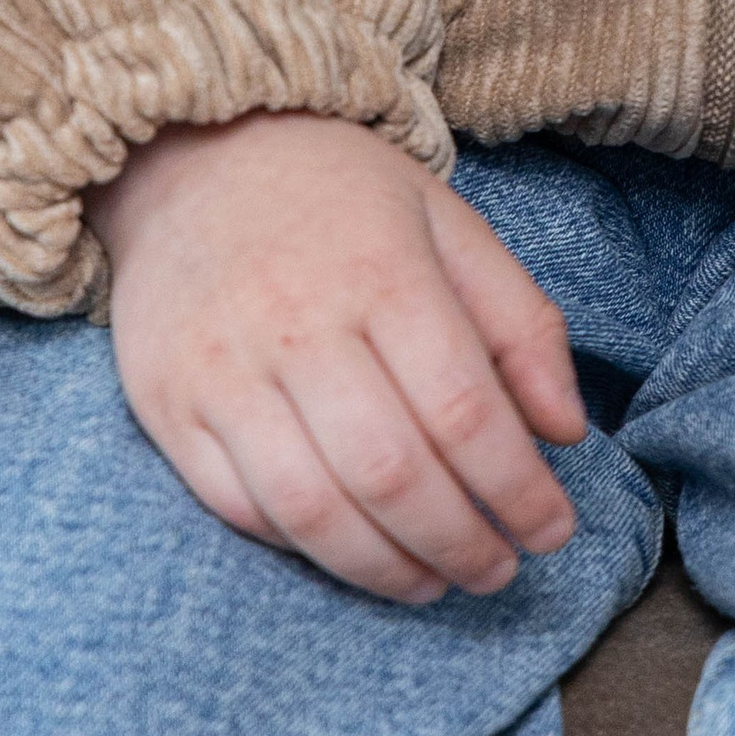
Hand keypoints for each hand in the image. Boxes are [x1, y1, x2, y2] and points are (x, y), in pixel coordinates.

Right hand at [86, 112, 586, 602]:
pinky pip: (240, 508)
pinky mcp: (169, 406)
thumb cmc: (340, 195)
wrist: (195, 154)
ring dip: (387, 568)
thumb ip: (519, 322)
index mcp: (383, 271)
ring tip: (437, 581)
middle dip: (461, 542)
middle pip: (393, 474)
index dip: (517, 488)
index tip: (552, 529)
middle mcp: (299, 326)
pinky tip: (353, 550)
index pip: (464, 411)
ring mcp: (224, 371)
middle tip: (500, 571)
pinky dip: (304, 547)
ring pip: (314, 509)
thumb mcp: (449, 222)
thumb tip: (565, 432)